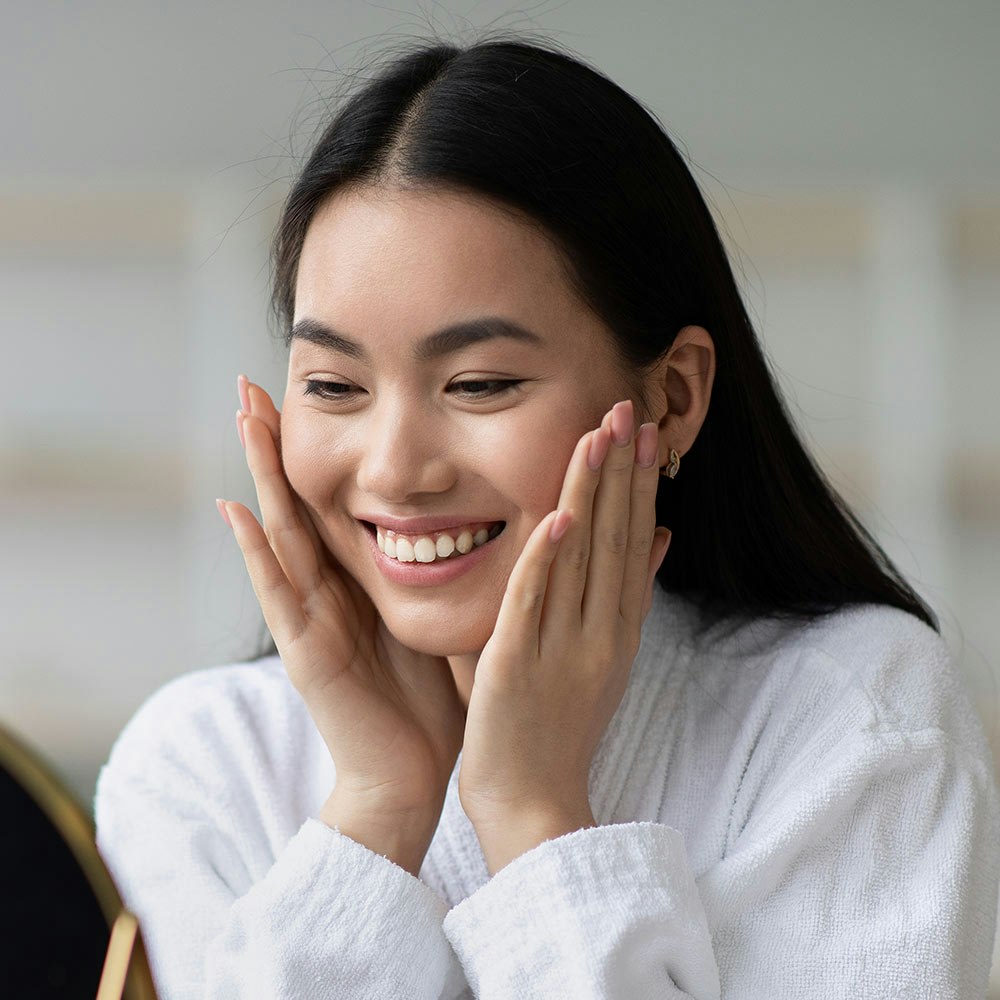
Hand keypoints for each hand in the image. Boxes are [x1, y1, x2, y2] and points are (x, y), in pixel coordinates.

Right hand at [219, 377, 465, 865]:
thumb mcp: (434, 617)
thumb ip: (439, 574)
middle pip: (298, 503)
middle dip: (276, 446)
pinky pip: (278, 594)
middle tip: (253, 383)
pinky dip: (256, 553)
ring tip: (243, 418)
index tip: (309, 394)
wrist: (412, 777)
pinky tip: (236, 509)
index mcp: (359, 584)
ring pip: (281, 533)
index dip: (317, 452)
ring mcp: (311, 620)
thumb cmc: (429, 700)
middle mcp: (327, 592)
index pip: (332, 503)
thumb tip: (475, 522)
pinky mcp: (308, 653)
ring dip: (260, 476)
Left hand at [457, 399, 670, 871]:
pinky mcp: (520, 664)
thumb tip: (659, 535)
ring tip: (601, 436)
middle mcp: (601, 632)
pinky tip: (559, 513)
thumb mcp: (605, 655)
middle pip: (616, 538)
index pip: (634, 541)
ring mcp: (564, 648)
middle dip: (623, 470)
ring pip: (582, 558)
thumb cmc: (558, 725)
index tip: (645, 431)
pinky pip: (536, 602)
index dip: (640, 484)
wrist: (532, 802)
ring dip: (592, 494)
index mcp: (617, 627)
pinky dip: (548, 558)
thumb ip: (624, 594)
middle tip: (629, 407)